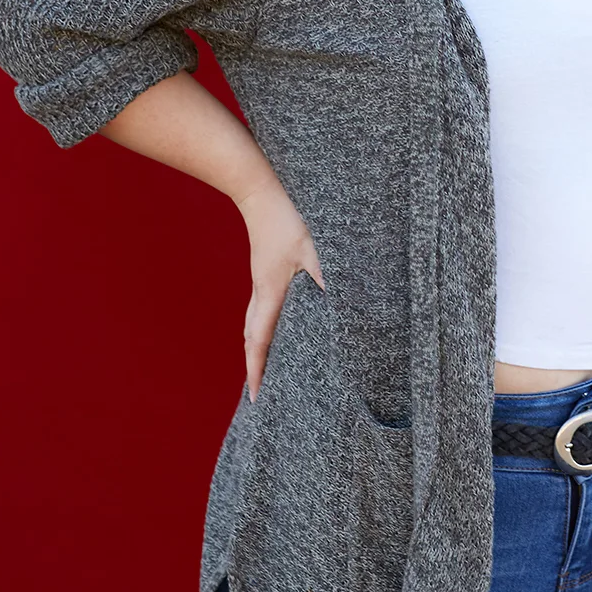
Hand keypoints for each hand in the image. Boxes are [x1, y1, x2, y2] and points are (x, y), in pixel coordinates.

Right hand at [233, 176, 324, 403]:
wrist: (260, 196)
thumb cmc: (287, 221)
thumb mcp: (312, 249)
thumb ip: (324, 276)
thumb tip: (339, 302)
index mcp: (272, 293)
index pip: (261, 340)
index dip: (257, 370)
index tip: (256, 396)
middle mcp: (261, 293)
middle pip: (252, 340)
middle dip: (255, 368)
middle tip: (258, 394)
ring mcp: (259, 285)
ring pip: (252, 327)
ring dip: (256, 351)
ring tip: (263, 372)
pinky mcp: (262, 277)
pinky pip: (257, 314)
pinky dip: (259, 332)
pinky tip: (271, 334)